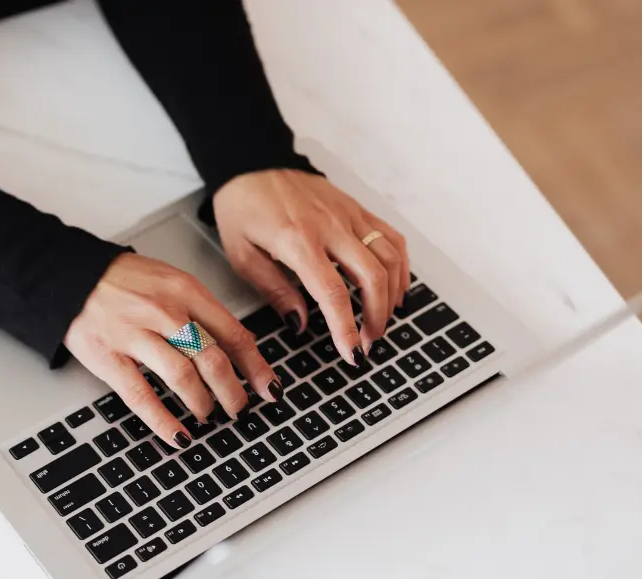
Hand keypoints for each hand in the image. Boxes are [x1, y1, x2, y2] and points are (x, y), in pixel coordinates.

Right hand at [64, 253, 280, 448]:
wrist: (70, 276)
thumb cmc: (122, 281)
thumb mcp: (170, 281)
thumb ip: (201, 311)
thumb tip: (236, 347)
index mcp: (185, 291)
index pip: (234, 334)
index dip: (256, 366)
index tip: (268, 387)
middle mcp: (164, 312)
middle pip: (213, 360)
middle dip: (233, 392)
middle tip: (239, 407)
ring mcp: (136, 336)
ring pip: (184, 378)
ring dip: (203, 404)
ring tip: (208, 415)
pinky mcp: (110, 358)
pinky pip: (142, 396)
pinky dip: (164, 421)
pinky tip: (177, 434)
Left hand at [213, 169, 409, 361]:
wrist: (251, 163)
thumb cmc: (242, 209)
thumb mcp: (242, 256)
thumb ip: (275, 290)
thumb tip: (301, 323)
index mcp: (298, 241)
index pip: (334, 293)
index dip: (347, 328)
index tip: (353, 353)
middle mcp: (330, 226)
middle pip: (372, 278)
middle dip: (376, 317)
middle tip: (367, 342)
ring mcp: (348, 215)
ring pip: (389, 258)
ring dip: (391, 295)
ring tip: (380, 320)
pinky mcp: (356, 208)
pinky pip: (390, 237)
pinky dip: (399, 265)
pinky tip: (394, 286)